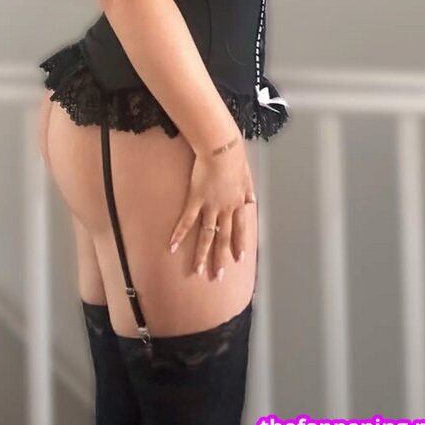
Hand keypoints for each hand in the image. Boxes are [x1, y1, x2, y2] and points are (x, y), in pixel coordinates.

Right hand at [168, 140, 255, 280]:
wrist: (221, 147)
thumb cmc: (234, 157)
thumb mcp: (247, 175)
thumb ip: (248, 190)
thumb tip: (252, 201)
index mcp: (238, 203)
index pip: (239, 229)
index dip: (238, 244)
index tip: (238, 259)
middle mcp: (225, 209)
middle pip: (223, 238)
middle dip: (220, 259)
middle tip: (217, 277)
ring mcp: (210, 206)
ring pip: (206, 235)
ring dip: (201, 254)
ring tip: (197, 271)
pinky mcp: (195, 199)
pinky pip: (187, 220)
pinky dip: (180, 234)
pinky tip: (172, 246)